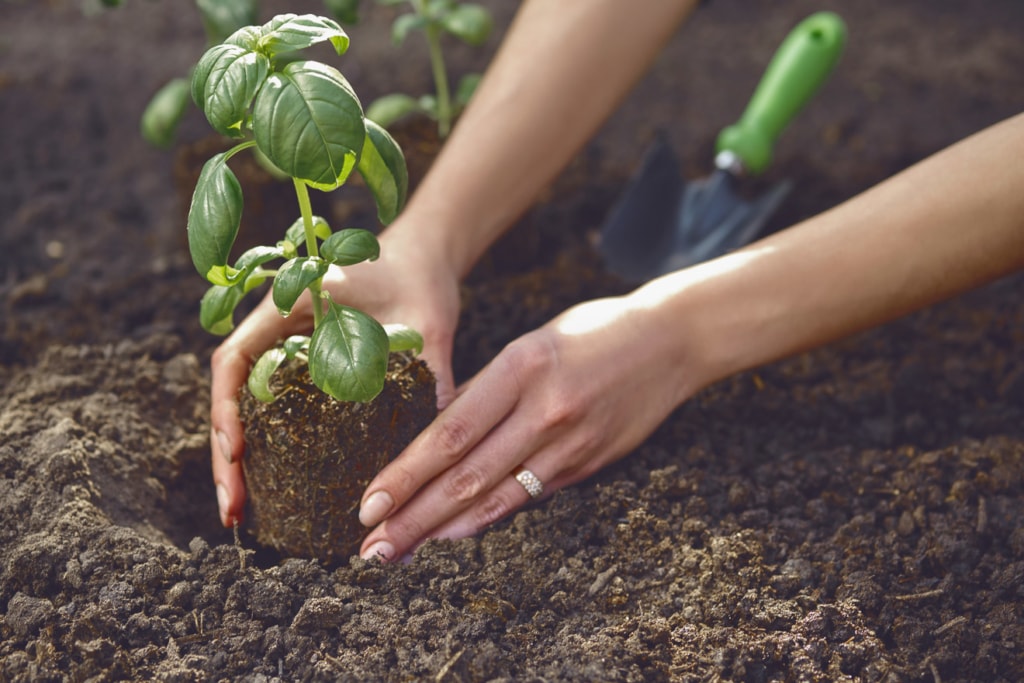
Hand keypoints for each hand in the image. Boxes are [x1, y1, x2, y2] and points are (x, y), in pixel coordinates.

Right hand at [209, 228, 461, 526]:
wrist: (422, 263)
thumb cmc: (419, 281)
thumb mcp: (425, 324)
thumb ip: (431, 370)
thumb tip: (443, 431)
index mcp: (288, 308)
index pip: (234, 360)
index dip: (227, 409)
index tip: (237, 451)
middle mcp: (274, 333)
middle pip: (230, 396)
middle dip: (225, 455)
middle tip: (232, 510)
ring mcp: (283, 356)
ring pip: (245, 411)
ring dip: (238, 461)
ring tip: (240, 513)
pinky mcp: (302, 375)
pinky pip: (273, 413)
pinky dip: (267, 450)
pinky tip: (271, 490)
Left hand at [356, 294, 693, 561]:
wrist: (671, 341)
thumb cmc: (593, 332)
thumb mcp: (531, 342)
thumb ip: (486, 388)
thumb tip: (437, 433)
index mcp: (521, 367)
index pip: (450, 432)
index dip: (405, 473)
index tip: (369, 503)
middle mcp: (544, 409)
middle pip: (466, 475)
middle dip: (413, 517)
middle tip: (372, 547)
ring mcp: (571, 442)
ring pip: (496, 496)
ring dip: (444, 529)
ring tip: (403, 552)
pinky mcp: (589, 463)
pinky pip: (529, 496)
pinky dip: (488, 518)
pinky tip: (456, 534)